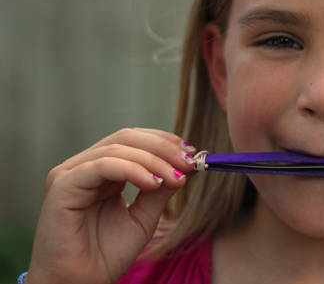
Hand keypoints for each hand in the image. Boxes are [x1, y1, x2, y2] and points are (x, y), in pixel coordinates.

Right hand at [26, 128, 196, 283]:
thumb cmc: (107, 254)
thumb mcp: (145, 215)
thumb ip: (161, 189)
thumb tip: (186, 165)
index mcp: (102, 170)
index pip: (134, 140)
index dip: (164, 142)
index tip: (192, 153)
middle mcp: (84, 167)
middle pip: (127, 137)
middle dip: (162, 147)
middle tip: (188, 161)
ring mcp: (71, 173)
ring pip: (118, 148)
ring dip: (153, 160)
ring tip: (176, 177)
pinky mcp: (62, 185)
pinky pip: (103, 165)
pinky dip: (133, 170)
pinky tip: (153, 183)